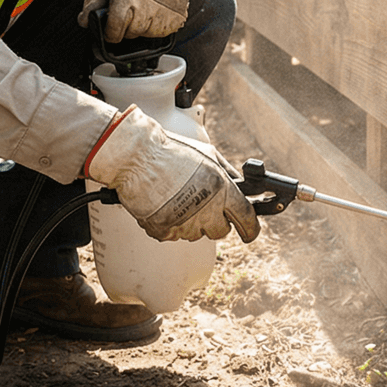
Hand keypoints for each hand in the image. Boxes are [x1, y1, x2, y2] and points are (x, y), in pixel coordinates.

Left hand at [79, 0, 190, 41]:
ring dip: (143, 26)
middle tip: (129, 9)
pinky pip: (165, 31)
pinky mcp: (180, 12)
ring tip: (143, 6)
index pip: (116, 30)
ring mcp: (166, 9)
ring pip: (148, 34)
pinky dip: (158, 25)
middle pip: (132, 33)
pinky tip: (156, 8)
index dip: (110, 32)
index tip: (111, 28)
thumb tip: (84, 21)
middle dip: (127, 27)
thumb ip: (93, 0)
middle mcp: (148, 3)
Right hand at [85, 105, 259, 242]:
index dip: (251, 228)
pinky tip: (164, 205)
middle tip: (205, 207)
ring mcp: (185, 223)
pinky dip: (171, 224)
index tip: (250, 231)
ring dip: (192, 222)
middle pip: (222, 231)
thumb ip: (227, 173)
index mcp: (221, 189)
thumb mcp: (208, 154)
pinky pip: (174, 235)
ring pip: (197, 234)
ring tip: (178, 199)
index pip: (247, 218)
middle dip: (217, 222)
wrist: (136, 157)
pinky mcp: (164, 231)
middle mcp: (206, 209)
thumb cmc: (169, 151)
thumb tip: (241, 185)